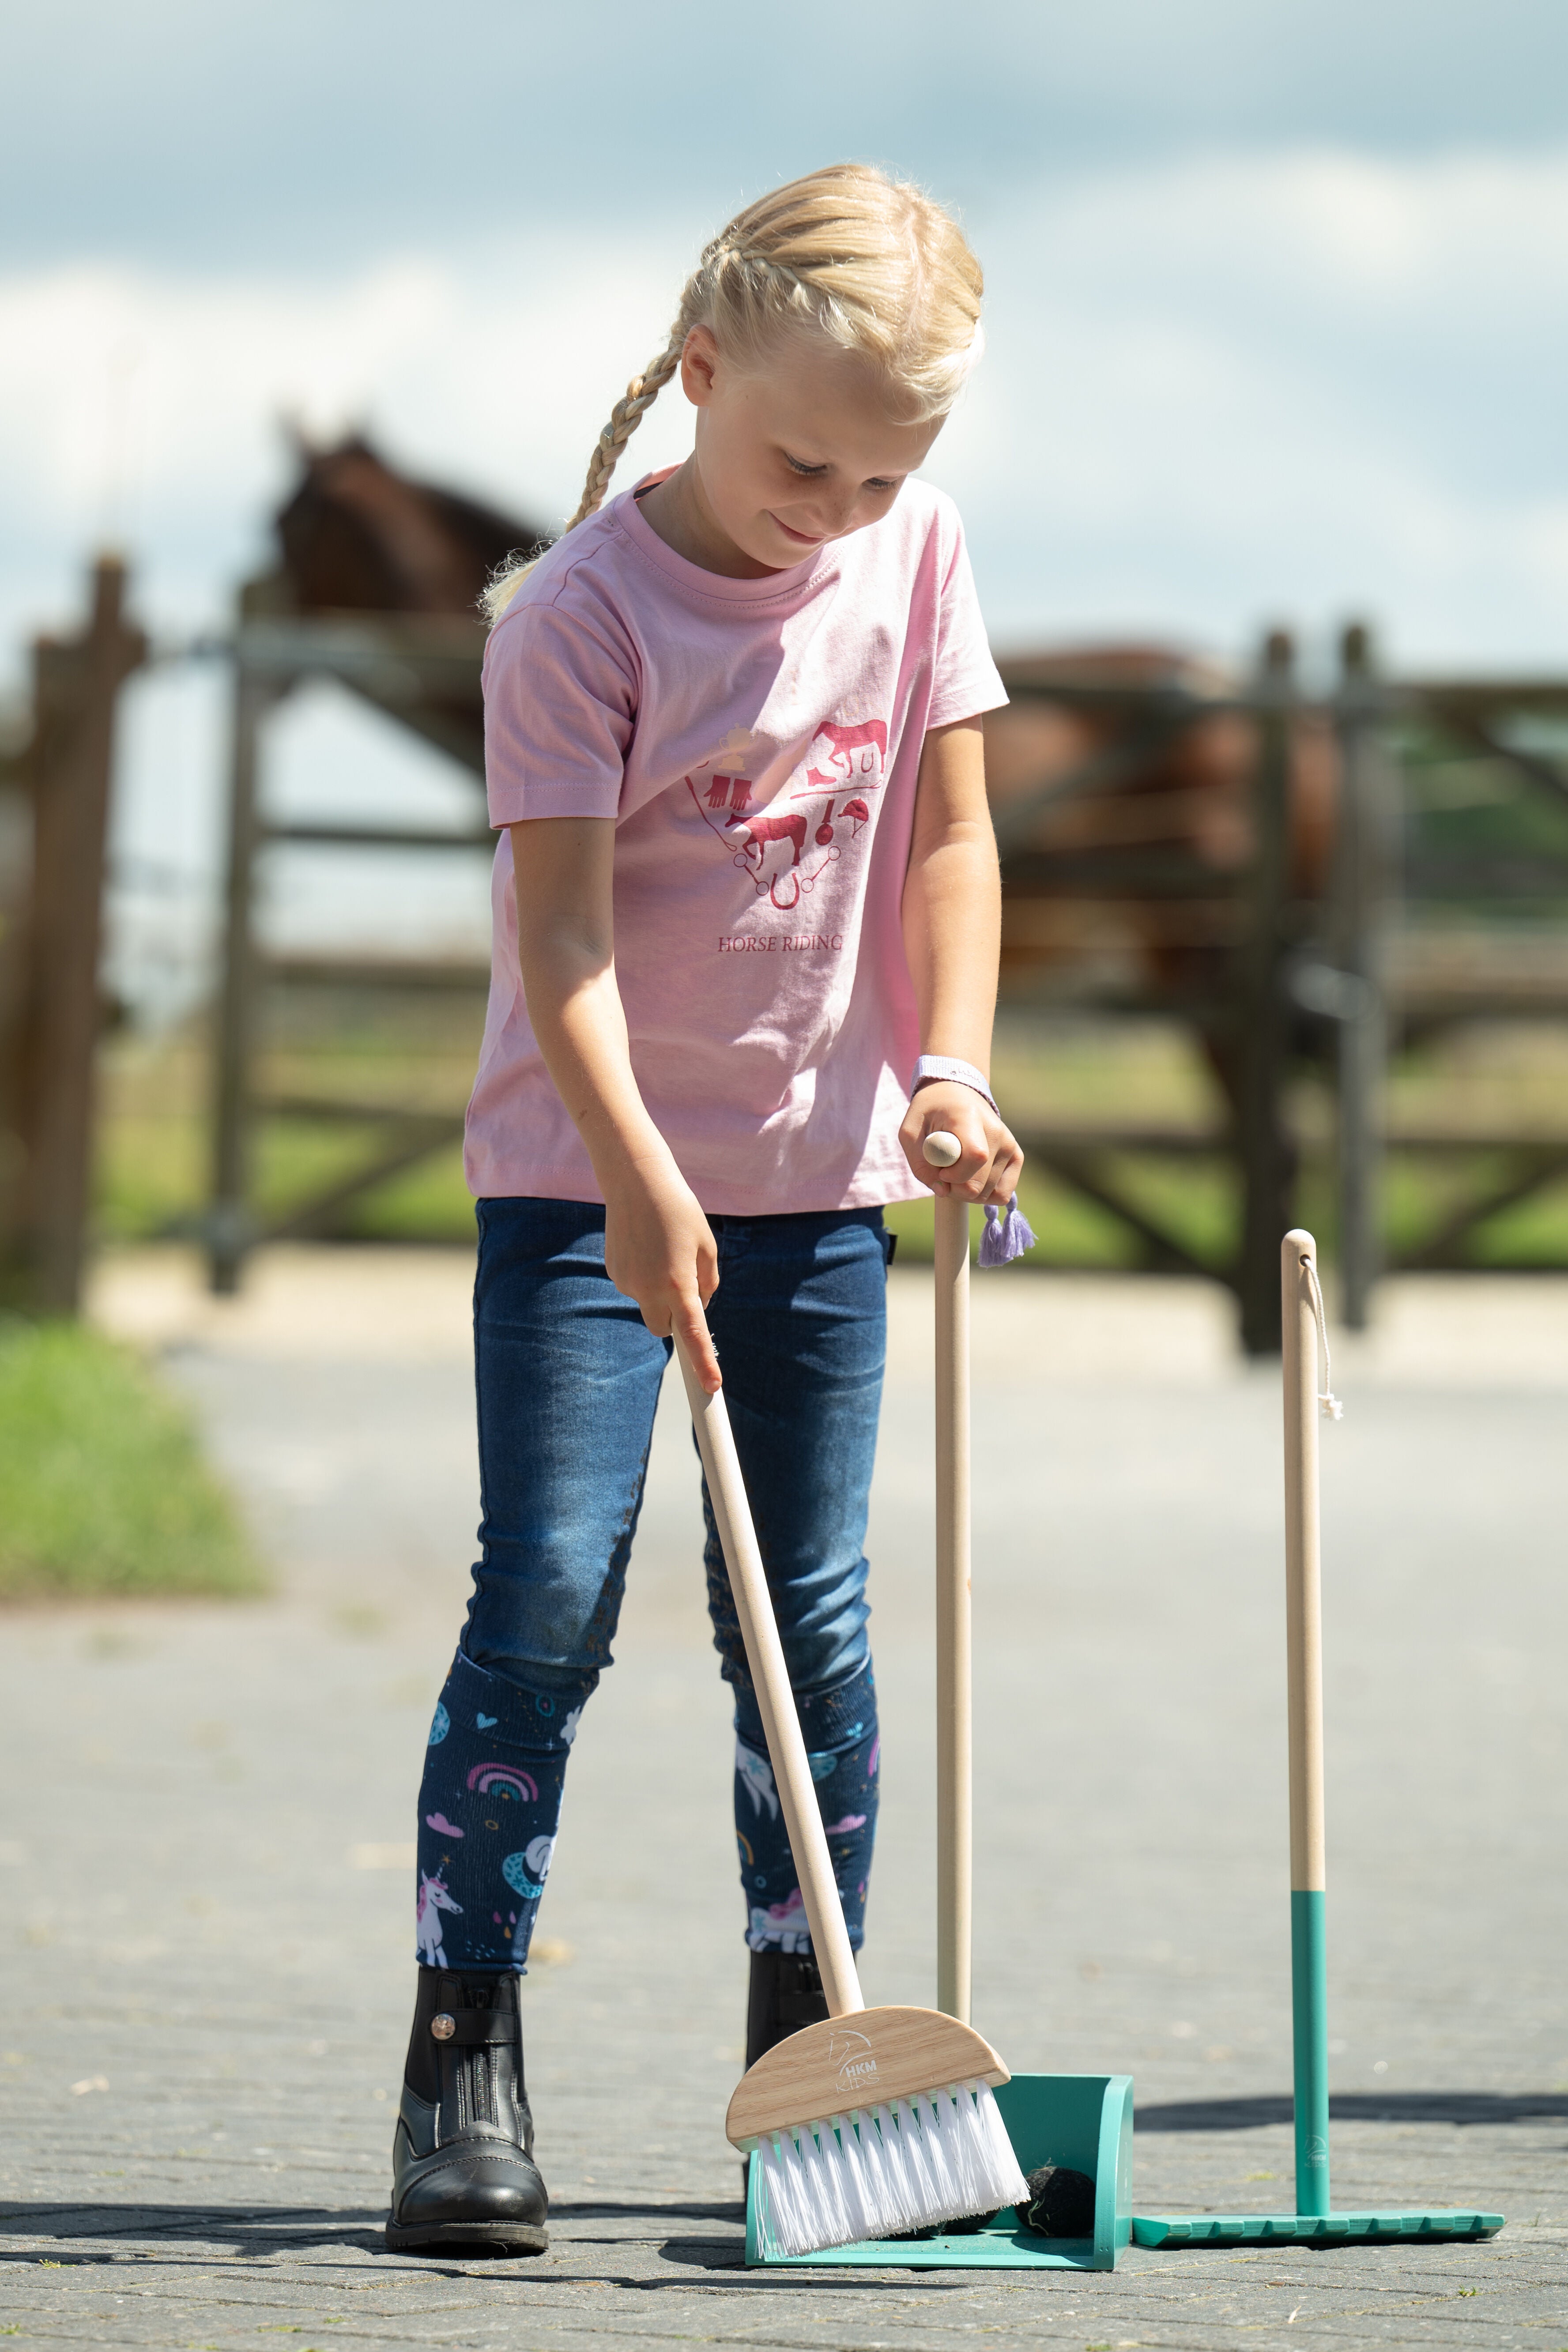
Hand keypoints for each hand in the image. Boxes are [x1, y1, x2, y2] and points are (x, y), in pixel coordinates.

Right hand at [602, 1157, 722, 1390]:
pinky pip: (634, 1285)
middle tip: (683, 1289)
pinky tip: (645, 1245)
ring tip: (662, 1249)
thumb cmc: (679, 1211)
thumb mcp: (707, 1246)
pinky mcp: (614, 1271)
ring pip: (648, 1303)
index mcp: (678, 1284)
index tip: (711, 1387)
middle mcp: (648, 1288)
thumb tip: (699, 1306)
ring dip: (658, 1289)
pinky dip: (643, 1275)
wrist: (636, 1182)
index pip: (693, 1335)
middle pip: (663, 1328)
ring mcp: (627, 1281)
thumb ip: (707, 1282)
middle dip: (674, 1320)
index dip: (702, 1363)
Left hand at [899, 1079, 1022, 1206]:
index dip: (955, 1175)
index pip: (975, 1156)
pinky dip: (985, 1195)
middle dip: (955, 1189)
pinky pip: (1003, 1194)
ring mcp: (1009, 1144)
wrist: (957, 1094)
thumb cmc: (930, 1112)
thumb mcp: (910, 1132)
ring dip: (967, 1193)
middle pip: (980, 1183)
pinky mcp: (1016, 1156)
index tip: (940, 1172)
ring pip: (989, 1193)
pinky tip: (971, 1181)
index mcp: (969, 1118)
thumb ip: (920, 1163)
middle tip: (943, 1174)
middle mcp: (996, 1131)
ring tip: (956, 1173)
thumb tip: (942, 1191)